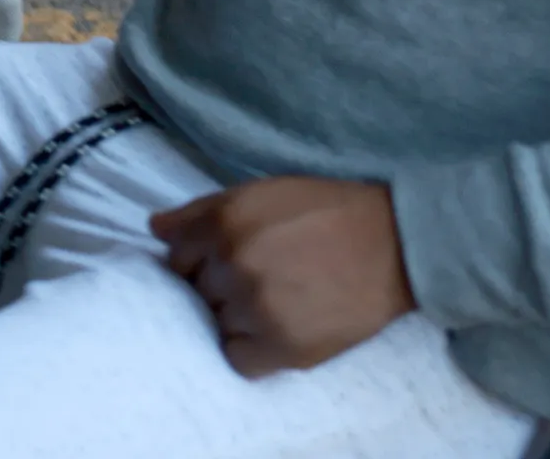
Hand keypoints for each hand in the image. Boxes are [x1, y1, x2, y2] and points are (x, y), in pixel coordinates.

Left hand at [154, 176, 413, 375]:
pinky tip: (274, 327)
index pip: (176, 255)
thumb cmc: (326, 211)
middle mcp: (235, 263)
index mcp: (225, 221)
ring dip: (236, 315)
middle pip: (196, 290)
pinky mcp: (284, 345)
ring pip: (216, 322)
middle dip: (218, 285)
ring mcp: (257, 307)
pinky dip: (250, 348)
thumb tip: (154, 229)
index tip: (222, 260)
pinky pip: (238, 358)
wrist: (394, 244)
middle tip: (258, 278)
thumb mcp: (261, 192)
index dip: (198, 260)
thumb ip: (202, 210)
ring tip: (274, 299)